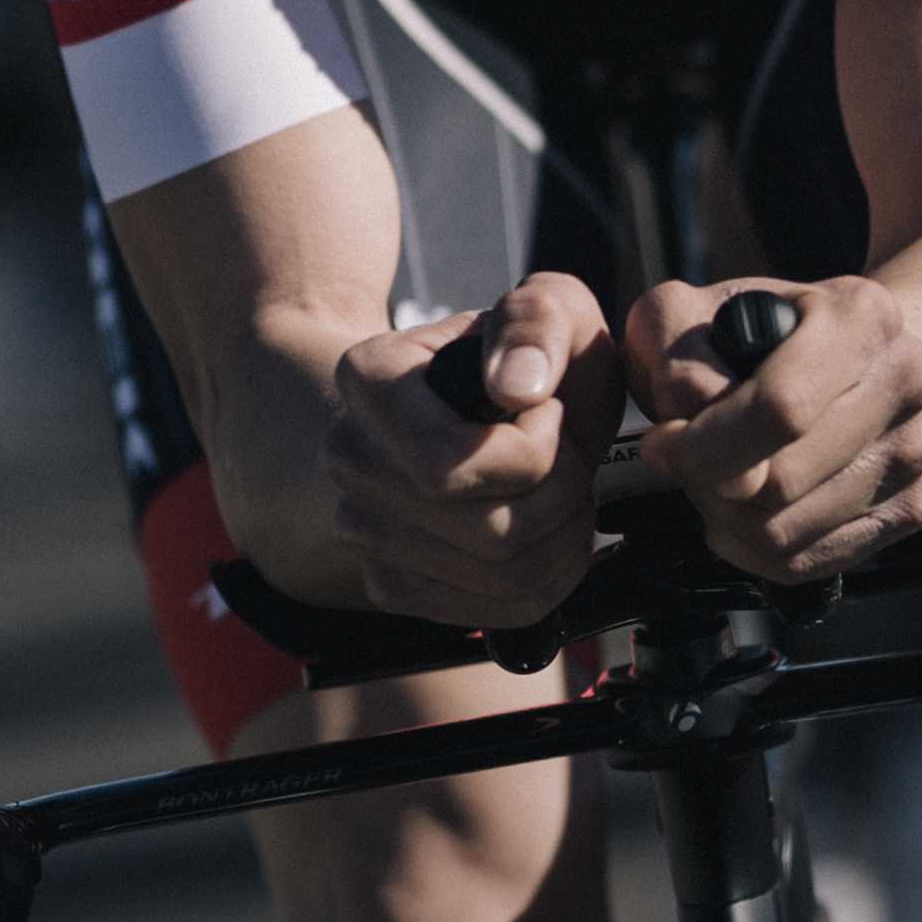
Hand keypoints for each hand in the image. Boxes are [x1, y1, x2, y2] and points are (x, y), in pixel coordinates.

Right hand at [313, 274, 621, 626]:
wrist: (480, 403)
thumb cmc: (518, 358)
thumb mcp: (547, 309)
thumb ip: (537, 324)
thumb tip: (515, 387)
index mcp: (365, 379)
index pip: (448, 467)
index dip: (531, 452)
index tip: (548, 412)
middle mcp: (348, 458)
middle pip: (488, 533)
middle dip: (563, 498)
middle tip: (573, 459)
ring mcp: (361, 528)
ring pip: (501, 578)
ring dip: (565, 540)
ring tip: (566, 494)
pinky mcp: (391, 581)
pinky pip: (498, 612)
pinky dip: (550, 579)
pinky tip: (550, 533)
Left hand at [624, 274, 921, 583]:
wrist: (840, 366)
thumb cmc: (751, 337)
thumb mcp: (692, 309)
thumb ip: (670, 334)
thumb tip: (689, 402)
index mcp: (860, 315)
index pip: (781, 408)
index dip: (708, 443)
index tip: (665, 443)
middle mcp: (906, 379)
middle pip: (781, 481)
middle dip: (709, 479)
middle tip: (686, 456)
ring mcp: (917, 450)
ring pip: (785, 532)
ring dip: (724, 515)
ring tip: (716, 475)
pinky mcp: (913, 507)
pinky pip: (803, 561)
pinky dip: (749, 545)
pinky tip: (742, 506)